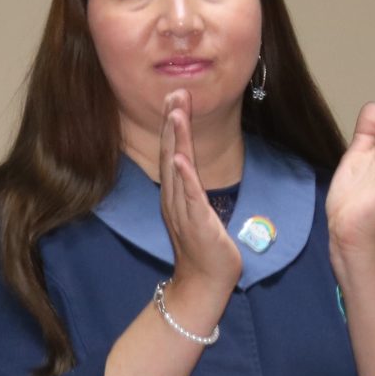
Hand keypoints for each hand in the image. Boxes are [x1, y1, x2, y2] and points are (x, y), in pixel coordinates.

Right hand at [159, 90, 240, 328]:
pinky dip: (184, 175)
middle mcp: (174, 197)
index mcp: (176, 193)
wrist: (202, 283)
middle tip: (174, 93)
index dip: (173, 124)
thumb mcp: (198, 210)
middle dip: (173, 122)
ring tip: (176, 112)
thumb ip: (194, 187)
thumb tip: (194, 166)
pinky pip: (189, 195)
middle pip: (170, 152)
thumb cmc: (204, 248)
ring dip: (176, 139)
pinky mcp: (197, 222)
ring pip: (177, 167)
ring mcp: (183, 209)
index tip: (176, 97)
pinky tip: (180, 156)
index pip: (172, 151)